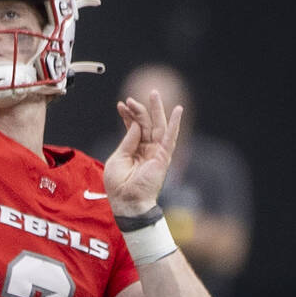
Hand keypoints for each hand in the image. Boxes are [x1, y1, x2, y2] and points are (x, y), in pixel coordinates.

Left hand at [103, 90, 181, 216]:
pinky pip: (170, 138)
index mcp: (134, 150)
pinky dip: (175, 124)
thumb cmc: (119, 185)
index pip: (133, 127)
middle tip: (133, 97)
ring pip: (158, 127)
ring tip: (154, 94)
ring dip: (156, 110)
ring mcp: (156, 153)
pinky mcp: (163, 157)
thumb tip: (134, 124)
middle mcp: (147, 150)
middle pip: (146, 124)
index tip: (121, 105)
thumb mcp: (118, 158)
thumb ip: (128, 141)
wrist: (127, 202)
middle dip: (140, 109)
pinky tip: (177, 111)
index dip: (128, 115)